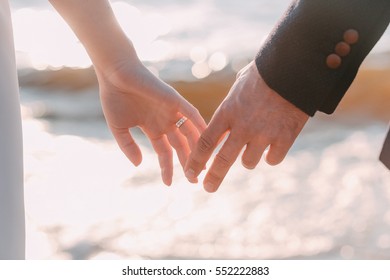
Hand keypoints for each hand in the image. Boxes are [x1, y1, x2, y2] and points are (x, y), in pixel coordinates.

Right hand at [97, 58, 205, 185]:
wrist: (115, 75)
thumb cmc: (114, 98)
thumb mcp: (119, 128)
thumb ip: (128, 146)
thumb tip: (139, 165)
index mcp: (152, 128)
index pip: (164, 152)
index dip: (167, 168)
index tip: (168, 184)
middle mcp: (165, 121)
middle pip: (181, 145)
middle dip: (187, 162)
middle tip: (195, 180)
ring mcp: (171, 111)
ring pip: (189, 133)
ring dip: (197, 149)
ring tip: (203, 166)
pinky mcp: (175, 100)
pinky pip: (191, 114)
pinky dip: (200, 126)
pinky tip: (207, 140)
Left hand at [185, 61, 308, 191]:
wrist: (294, 68)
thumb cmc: (263, 74)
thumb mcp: (238, 87)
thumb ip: (229, 108)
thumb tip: (223, 123)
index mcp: (227, 112)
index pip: (206, 143)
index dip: (196, 161)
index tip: (190, 172)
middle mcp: (243, 127)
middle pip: (223, 160)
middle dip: (213, 177)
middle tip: (207, 188)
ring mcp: (264, 134)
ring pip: (249, 162)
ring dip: (249, 158)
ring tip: (255, 145)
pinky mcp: (285, 138)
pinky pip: (273, 159)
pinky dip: (272, 155)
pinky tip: (274, 145)